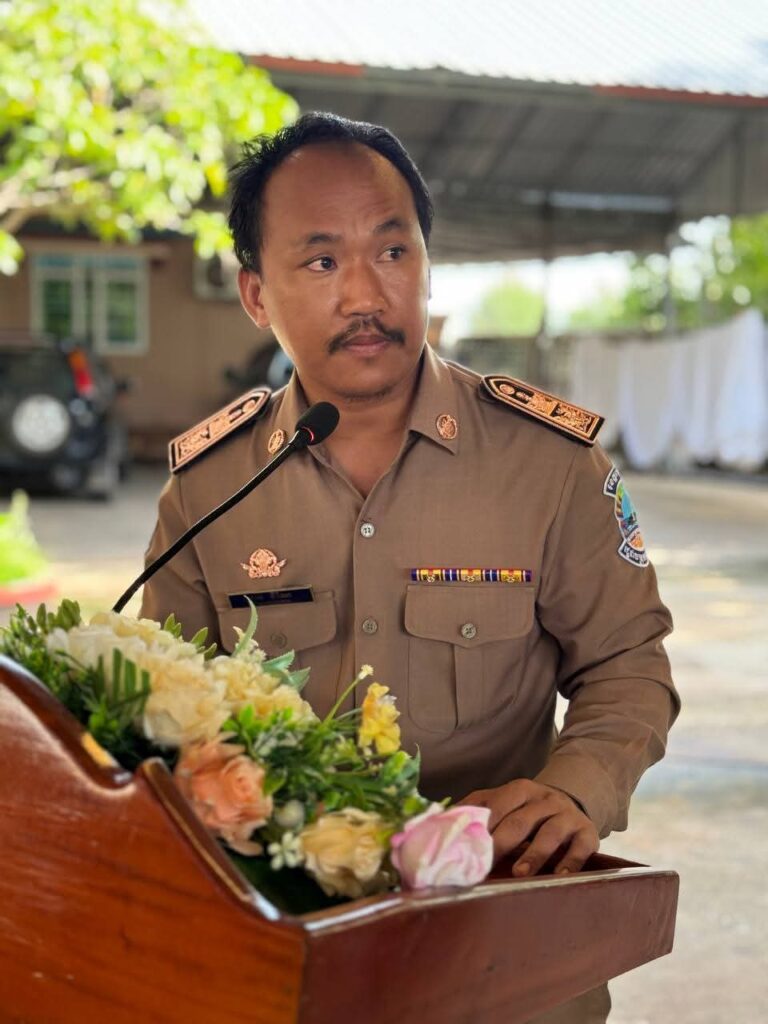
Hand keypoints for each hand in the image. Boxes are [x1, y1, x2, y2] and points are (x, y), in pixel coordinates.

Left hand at [458, 779, 598, 876]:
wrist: (571, 803)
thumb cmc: (527, 811)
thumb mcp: (505, 801)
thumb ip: (476, 807)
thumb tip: (439, 820)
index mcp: (520, 789)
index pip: (499, 805)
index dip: (483, 826)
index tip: (466, 847)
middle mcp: (545, 799)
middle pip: (521, 820)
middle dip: (502, 842)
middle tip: (485, 864)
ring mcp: (567, 815)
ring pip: (550, 833)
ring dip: (534, 854)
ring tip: (519, 873)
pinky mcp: (587, 833)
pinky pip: (580, 847)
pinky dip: (570, 862)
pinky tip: (560, 876)